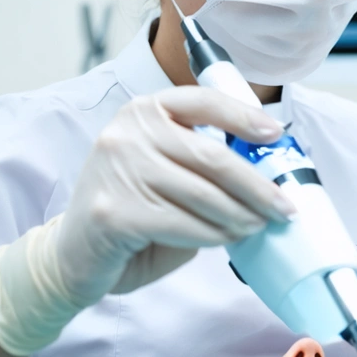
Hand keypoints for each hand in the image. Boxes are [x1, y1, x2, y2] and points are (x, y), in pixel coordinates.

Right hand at [56, 86, 294, 299]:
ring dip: (242, 216)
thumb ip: (202, 165)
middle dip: (257, 185)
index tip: (275, 133)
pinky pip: (186, 225)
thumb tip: (263, 175)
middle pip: (212, 157)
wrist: (72, 254)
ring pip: (204, 195)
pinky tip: (229, 239)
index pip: (202, 101)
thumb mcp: (165, 171)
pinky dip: (216, 236)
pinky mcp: (116, 212)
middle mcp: (127, 133)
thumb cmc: (130, 210)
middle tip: (284, 206)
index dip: (243, 116)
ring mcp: (118, 170)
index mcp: (143, 112)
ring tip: (260, 226)